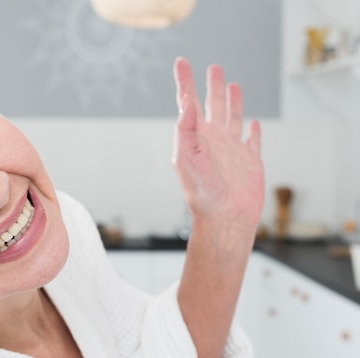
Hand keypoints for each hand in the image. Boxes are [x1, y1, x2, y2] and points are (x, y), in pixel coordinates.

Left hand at [172, 58, 263, 231]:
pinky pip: (252, 141)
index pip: (188, 103)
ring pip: (234, 117)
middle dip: (212, 86)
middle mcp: (213, 140)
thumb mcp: (185, 158)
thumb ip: (185, 130)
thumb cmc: (201, 192)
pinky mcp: (250, 160)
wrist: (225, 217)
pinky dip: (253, 131)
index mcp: (196, 136)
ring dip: (233, 101)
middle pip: (214, 105)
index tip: (181, 62)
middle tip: (213, 67)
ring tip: (232, 84)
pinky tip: (253, 123)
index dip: (185, 82)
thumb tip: (186, 104)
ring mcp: (232, 149)